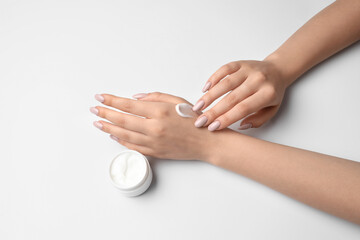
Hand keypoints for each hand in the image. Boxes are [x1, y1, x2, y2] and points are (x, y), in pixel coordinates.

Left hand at [90, 92, 216, 160]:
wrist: (206, 142)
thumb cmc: (194, 120)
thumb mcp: (177, 100)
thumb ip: (154, 97)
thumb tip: (134, 99)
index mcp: (160, 111)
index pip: (128, 105)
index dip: (111, 100)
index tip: (100, 97)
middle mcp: (154, 127)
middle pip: (122, 120)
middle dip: (105, 113)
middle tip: (94, 109)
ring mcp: (153, 142)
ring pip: (124, 135)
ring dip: (108, 128)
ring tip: (98, 123)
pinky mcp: (154, 152)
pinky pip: (132, 146)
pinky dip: (121, 140)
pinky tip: (114, 135)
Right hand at [192, 60, 286, 130]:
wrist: (278, 69)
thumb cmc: (273, 93)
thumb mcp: (272, 110)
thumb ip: (258, 120)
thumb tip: (240, 126)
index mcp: (267, 94)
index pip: (243, 109)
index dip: (226, 118)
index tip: (213, 127)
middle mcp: (258, 80)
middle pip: (232, 98)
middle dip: (213, 111)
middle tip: (200, 121)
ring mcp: (248, 70)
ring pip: (225, 83)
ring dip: (210, 96)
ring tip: (197, 107)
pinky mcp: (240, 63)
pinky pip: (224, 69)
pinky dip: (213, 78)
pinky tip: (205, 89)